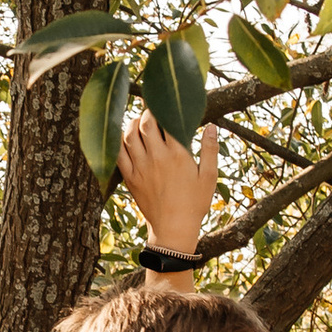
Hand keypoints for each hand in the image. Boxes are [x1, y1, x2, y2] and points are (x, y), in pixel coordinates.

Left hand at [119, 108, 218, 264]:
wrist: (173, 229)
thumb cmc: (195, 203)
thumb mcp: (209, 177)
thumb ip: (210, 150)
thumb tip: (212, 127)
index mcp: (177, 155)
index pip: (167, 121)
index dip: (165, 108)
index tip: (167, 103)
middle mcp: (156, 158)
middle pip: (145, 124)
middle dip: (147, 112)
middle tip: (152, 110)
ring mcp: (141, 168)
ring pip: (129, 136)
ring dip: (132, 123)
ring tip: (139, 120)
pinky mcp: (131, 178)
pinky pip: (119, 154)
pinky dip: (119, 141)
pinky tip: (124, 137)